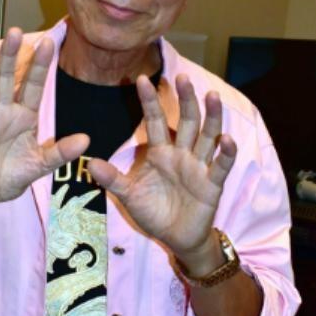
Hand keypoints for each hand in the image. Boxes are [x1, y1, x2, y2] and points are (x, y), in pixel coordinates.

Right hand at [0, 28, 88, 209]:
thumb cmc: (13, 173)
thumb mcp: (40, 164)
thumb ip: (60, 152)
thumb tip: (86, 140)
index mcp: (24, 115)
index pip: (34, 86)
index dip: (40, 66)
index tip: (48, 43)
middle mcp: (3, 112)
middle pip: (6, 80)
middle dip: (10, 57)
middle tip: (15, 33)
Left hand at [88, 74, 236, 258]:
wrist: (175, 238)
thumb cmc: (153, 212)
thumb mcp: (128, 195)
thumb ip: (112, 179)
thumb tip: (89, 163)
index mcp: (160, 152)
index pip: (154, 121)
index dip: (149, 101)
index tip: (142, 79)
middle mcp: (181, 154)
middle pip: (186, 121)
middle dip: (185, 99)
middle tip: (182, 77)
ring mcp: (198, 167)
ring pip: (207, 136)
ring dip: (211, 116)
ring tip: (211, 96)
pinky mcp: (212, 184)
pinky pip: (220, 165)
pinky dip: (225, 153)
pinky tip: (226, 139)